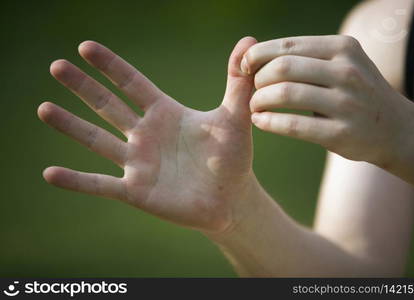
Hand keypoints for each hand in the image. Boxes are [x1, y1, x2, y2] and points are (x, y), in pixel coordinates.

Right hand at [38, 37, 257, 231]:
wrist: (231, 198)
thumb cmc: (232, 157)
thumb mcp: (235, 117)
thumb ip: (238, 82)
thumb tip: (250, 41)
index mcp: (165, 113)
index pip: (132, 84)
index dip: (111, 66)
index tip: (86, 47)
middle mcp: (145, 135)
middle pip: (107, 105)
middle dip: (82, 87)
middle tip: (56, 66)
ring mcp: (138, 163)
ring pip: (97, 140)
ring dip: (70, 126)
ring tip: (43, 108)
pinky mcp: (135, 191)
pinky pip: (101, 184)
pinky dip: (76, 180)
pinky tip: (50, 173)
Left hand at [242, 35, 413, 165]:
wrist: (393, 129)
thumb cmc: (355, 92)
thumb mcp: (341, 64)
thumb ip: (306, 57)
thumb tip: (254, 53)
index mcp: (343, 48)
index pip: (287, 45)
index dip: (257, 55)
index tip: (245, 67)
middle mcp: (347, 72)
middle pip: (282, 68)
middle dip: (257, 79)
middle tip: (253, 90)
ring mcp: (346, 103)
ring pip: (285, 94)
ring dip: (259, 101)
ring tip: (254, 106)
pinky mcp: (340, 134)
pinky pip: (292, 125)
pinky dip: (268, 122)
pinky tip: (259, 121)